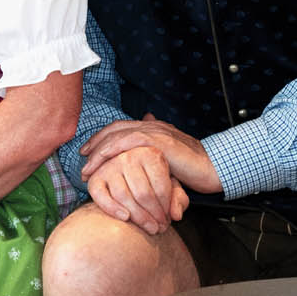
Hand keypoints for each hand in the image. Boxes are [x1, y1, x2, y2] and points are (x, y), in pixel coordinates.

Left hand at [80, 114, 222, 193]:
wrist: (215, 169)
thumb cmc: (193, 168)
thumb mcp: (168, 159)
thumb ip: (153, 153)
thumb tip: (143, 157)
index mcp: (154, 128)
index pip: (120, 128)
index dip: (102, 138)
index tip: (87, 151)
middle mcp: (153, 125)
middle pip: (114, 129)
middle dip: (95, 143)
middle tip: (81, 158)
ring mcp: (156, 131)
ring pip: (118, 135)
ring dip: (98, 151)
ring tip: (87, 168)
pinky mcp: (159, 141)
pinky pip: (128, 141)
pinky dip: (111, 150)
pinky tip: (100, 161)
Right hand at [85, 146, 189, 234]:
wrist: (130, 176)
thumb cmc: (154, 182)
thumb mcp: (172, 187)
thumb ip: (178, 199)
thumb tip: (176, 214)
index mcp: (150, 153)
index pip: (160, 187)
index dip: (166, 208)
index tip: (168, 221)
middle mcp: (128, 155)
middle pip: (143, 194)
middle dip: (152, 216)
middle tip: (159, 229)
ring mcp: (110, 165)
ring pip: (124, 196)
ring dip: (138, 217)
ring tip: (149, 228)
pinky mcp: (95, 178)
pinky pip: (101, 196)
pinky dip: (112, 209)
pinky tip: (125, 219)